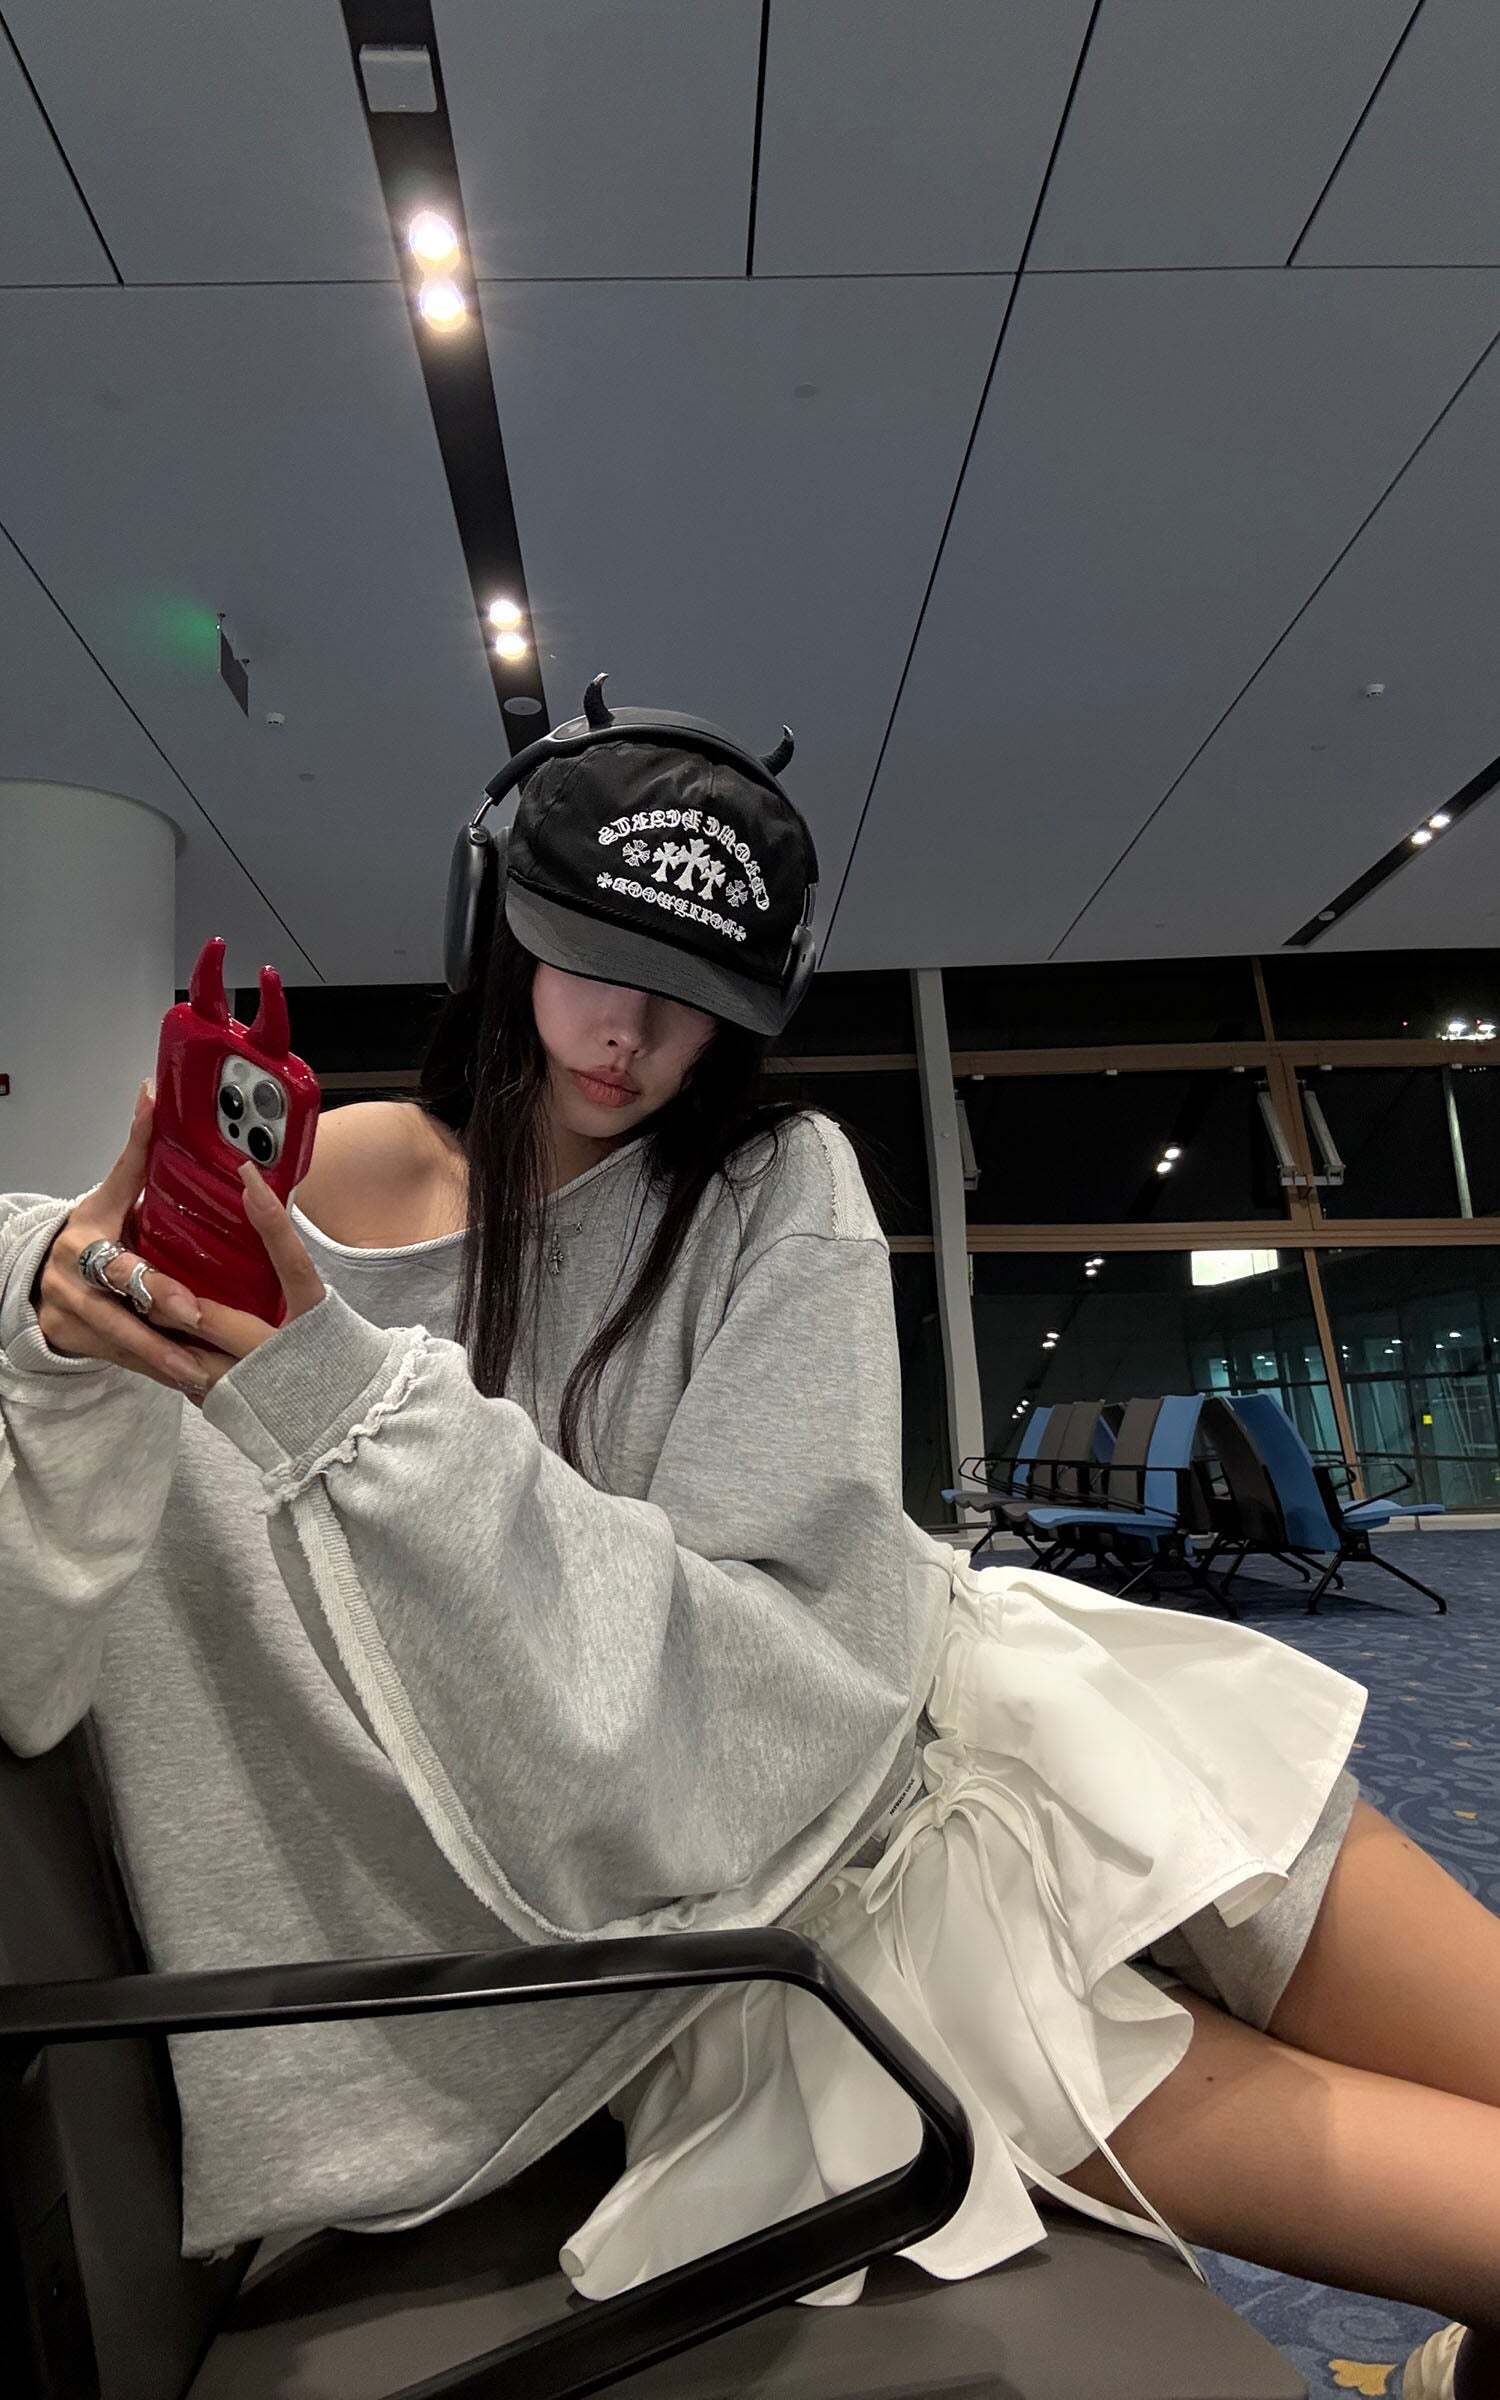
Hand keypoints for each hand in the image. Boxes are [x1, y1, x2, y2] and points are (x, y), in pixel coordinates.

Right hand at [31, 1086, 325, 1405]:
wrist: (37, 1282)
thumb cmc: (89, 1235)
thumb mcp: (107, 1197)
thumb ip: (136, 1154)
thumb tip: (153, 1092)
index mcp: (86, 1241)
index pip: (118, 1256)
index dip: (150, 1278)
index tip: (186, 1301)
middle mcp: (75, 1284)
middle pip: (119, 1306)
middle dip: (158, 1317)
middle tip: (196, 1326)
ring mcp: (75, 1320)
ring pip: (124, 1343)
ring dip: (164, 1358)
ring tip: (203, 1374)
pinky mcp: (83, 1347)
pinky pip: (126, 1363)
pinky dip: (159, 1371)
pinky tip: (195, 1383)